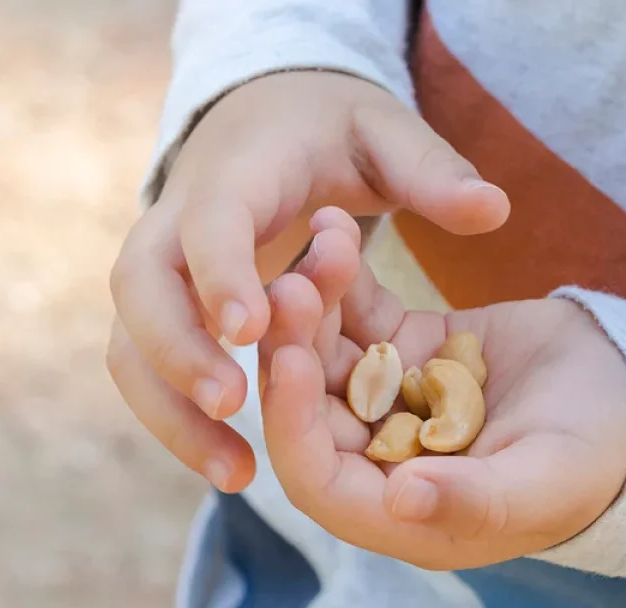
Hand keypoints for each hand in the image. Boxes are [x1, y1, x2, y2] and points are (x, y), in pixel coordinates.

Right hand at [106, 72, 509, 492]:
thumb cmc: (330, 129)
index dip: (223, 273)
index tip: (252, 330)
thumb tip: (494, 209)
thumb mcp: (384, 133)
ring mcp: (163, 270)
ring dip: (170, 411)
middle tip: (234, 406)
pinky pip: (148, 370)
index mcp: (235, 173)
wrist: (263, 117)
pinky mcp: (167, 310)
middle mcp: (177, 220)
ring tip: (235, 473)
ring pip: (130, 345)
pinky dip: (177, 419)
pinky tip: (232, 466)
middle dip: (178, 351)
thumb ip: (432, 170)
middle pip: (142, 289)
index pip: (210, 220)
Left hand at [260, 208, 625, 569]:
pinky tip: (336, 227)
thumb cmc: (598, 459)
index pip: (318, 478)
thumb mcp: (542, 483)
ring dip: (315, 304)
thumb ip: (472, 501)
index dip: (294, 425)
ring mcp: (392, 400)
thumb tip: (399, 501)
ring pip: (330, 354)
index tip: (287, 363)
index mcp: (402, 510)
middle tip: (288, 287)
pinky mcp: (408, 349)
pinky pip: (363, 314)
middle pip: (313, 408)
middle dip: (294, 349)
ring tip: (320, 243)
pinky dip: (347, 277)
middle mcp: (382, 458)